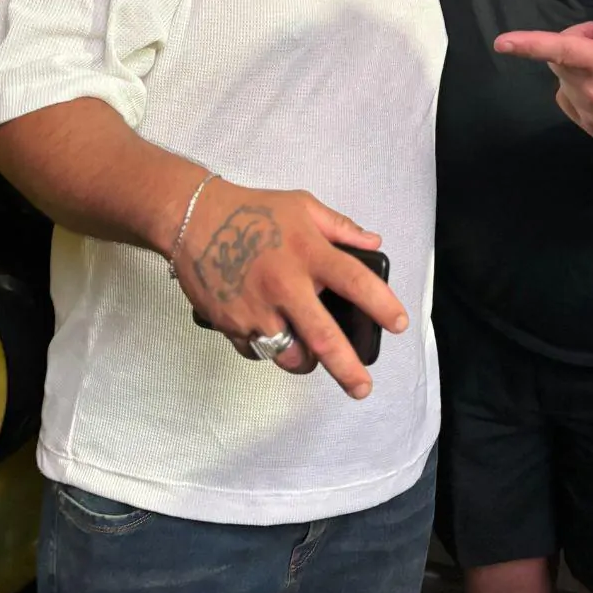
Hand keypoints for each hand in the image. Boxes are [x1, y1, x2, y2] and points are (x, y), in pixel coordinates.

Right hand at [177, 180, 407, 399]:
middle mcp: (285, 285)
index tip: (400, 324)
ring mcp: (256, 309)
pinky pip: (258, 353)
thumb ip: (340, 227)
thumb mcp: (302, 205)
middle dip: (348, 369)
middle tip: (362, 387)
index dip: (381, 305)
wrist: (192, 219)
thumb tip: (373, 242)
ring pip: (289, 355)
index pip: (355, 281)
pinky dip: (270, 351)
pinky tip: (273, 337)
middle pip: (324, 338)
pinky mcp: (231, 323)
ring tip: (313, 355)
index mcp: (308, 252)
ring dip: (306, 361)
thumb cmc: (250, 209)